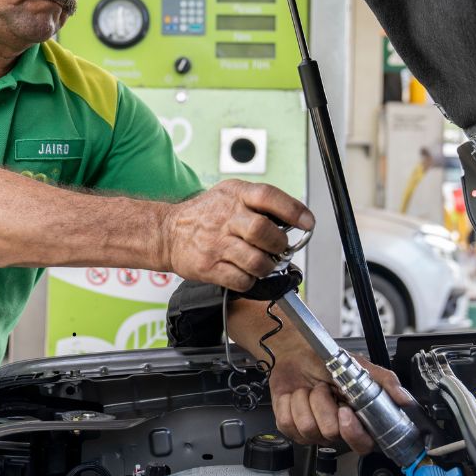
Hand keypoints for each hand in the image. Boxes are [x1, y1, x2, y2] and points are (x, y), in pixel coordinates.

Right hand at [159, 179, 313, 291]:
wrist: (168, 232)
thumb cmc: (205, 215)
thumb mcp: (230, 194)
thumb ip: (259, 202)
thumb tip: (293, 217)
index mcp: (236, 195)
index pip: (269, 197)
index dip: (293, 210)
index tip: (307, 222)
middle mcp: (226, 217)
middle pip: (263, 231)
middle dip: (279, 244)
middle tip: (279, 249)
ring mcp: (216, 243)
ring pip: (256, 261)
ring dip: (267, 266)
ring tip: (263, 263)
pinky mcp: (209, 267)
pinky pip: (241, 280)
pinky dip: (250, 281)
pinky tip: (246, 273)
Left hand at [269, 347, 412, 453]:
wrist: (296, 354)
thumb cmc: (325, 362)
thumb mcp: (358, 367)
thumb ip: (384, 382)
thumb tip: (404, 399)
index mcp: (356, 420)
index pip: (362, 444)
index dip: (353, 431)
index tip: (345, 411)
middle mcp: (335, 430)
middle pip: (331, 433)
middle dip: (325, 403)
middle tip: (325, 389)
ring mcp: (312, 431)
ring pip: (308, 427)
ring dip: (307, 399)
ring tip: (311, 389)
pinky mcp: (291, 428)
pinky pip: (288, 422)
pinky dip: (289, 401)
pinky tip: (295, 394)